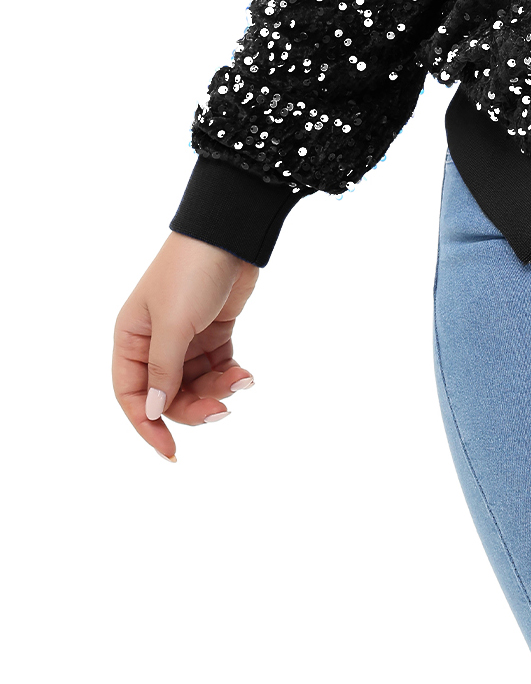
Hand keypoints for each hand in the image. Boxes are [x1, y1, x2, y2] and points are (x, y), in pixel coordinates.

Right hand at [113, 232, 260, 459]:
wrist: (229, 233)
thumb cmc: (191, 272)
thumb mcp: (173, 323)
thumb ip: (163, 370)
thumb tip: (151, 411)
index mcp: (131, 338)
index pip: (131, 395)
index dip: (146, 425)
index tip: (169, 450)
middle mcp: (154, 341)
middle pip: (167, 394)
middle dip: (193, 408)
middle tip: (222, 412)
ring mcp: (185, 336)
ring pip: (196, 384)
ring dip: (218, 390)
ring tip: (242, 381)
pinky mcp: (213, 331)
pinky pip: (217, 367)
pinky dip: (230, 375)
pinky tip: (245, 374)